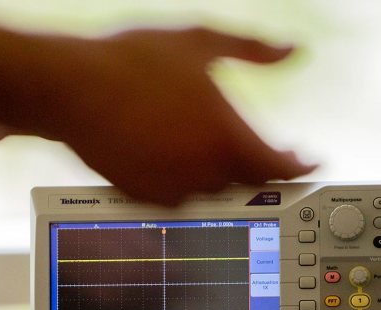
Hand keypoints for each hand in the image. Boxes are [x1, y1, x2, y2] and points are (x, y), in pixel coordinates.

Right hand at [52, 27, 316, 204]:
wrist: (71, 89)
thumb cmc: (133, 61)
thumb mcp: (200, 41)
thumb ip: (254, 49)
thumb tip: (294, 49)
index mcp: (227, 136)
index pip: (281, 167)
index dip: (301, 166)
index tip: (308, 161)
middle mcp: (205, 170)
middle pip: (252, 183)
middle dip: (262, 168)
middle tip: (267, 153)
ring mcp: (174, 188)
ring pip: (216, 191)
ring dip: (226, 175)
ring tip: (215, 149)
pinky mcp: (146, 196)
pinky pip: (182, 198)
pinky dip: (191, 183)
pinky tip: (180, 158)